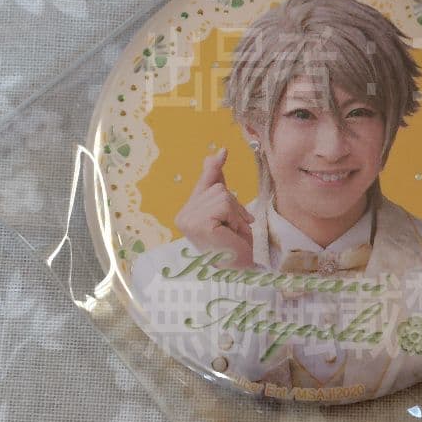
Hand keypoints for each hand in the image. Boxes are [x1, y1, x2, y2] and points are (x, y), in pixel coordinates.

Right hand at [175, 147, 255, 266]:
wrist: (239, 269)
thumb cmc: (233, 244)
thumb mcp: (228, 210)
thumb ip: (219, 185)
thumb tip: (215, 154)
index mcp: (187, 212)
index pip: (204, 184)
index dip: (214, 169)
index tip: (223, 151)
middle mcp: (183, 215)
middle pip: (217, 187)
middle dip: (234, 206)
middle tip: (234, 228)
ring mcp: (188, 219)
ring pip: (222, 194)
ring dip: (236, 214)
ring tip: (233, 232)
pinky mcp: (198, 223)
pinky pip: (224, 204)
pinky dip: (235, 218)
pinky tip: (231, 233)